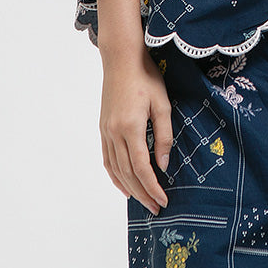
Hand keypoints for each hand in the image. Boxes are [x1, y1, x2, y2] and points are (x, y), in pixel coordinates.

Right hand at [98, 47, 173, 214]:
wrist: (122, 59)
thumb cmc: (146, 76)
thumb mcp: (163, 104)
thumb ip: (164, 135)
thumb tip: (164, 163)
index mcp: (131, 127)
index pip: (142, 167)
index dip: (153, 187)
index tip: (164, 200)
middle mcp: (114, 133)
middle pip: (128, 173)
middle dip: (143, 193)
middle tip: (157, 208)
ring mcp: (106, 131)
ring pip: (116, 169)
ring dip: (130, 188)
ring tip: (144, 201)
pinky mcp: (103, 128)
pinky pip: (107, 159)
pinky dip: (115, 176)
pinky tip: (124, 185)